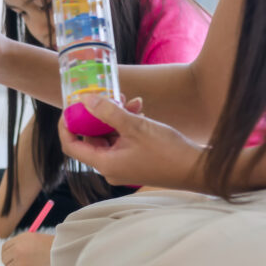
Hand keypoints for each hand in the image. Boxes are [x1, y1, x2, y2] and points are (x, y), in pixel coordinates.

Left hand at [1, 232, 54, 265]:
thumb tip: (10, 254)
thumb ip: (20, 244)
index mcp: (19, 239)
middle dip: (9, 262)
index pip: (5, 248)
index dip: (7, 253)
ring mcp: (20, 261)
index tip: (10, 257)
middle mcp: (17, 249)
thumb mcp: (33, 238)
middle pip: (4, 258)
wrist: (62, 254)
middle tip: (16, 264)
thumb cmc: (50, 246)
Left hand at [58, 95, 204, 189]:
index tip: (69, 107)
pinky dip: (127, 125)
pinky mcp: (135, 161)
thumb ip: (108, 112)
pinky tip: (140, 108)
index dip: (66, 126)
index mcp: (105, 164)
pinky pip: (123, 141)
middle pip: (91, 139)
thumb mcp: (135, 126)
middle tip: (107, 96)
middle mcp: (110, 168)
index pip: (71, 146)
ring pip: (109, 137)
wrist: (198, 169)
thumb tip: (85, 99)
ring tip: (129, 100)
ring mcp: (123, 165)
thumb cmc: (168, 151)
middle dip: (98, 115)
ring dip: (116, 117)